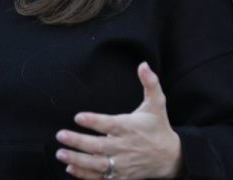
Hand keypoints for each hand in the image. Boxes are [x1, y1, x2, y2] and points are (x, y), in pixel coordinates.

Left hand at [55, 62, 182, 178]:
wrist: (171, 157)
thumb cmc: (158, 127)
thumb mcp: (157, 104)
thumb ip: (150, 83)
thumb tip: (143, 64)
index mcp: (130, 127)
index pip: (109, 124)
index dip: (94, 121)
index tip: (78, 117)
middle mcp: (125, 146)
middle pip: (99, 145)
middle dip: (78, 141)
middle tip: (61, 135)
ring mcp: (123, 163)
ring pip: (98, 164)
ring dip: (78, 160)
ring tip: (61, 153)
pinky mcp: (122, 175)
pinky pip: (102, 178)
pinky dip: (86, 176)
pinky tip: (71, 168)